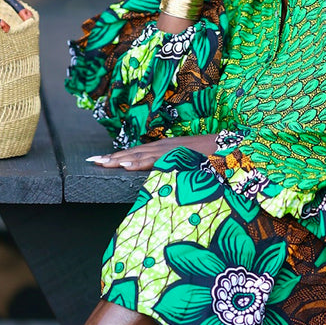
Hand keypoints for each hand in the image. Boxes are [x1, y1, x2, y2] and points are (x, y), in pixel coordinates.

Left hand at [86, 133, 220, 169]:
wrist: (232, 147)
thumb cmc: (213, 157)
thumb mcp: (189, 163)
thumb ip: (175, 168)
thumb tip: (164, 178)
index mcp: (165, 148)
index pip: (137, 152)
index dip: (119, 156)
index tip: (101, 160)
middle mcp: (164, 146)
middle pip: (134, 152)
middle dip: (113, 157)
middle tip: (92, 161)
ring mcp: (170, 150)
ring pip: (140, 155)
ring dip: (120, 159)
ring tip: (102, 163)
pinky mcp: (177, 155)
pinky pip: (155, 160)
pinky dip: (140, 163)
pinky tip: (126, 166)